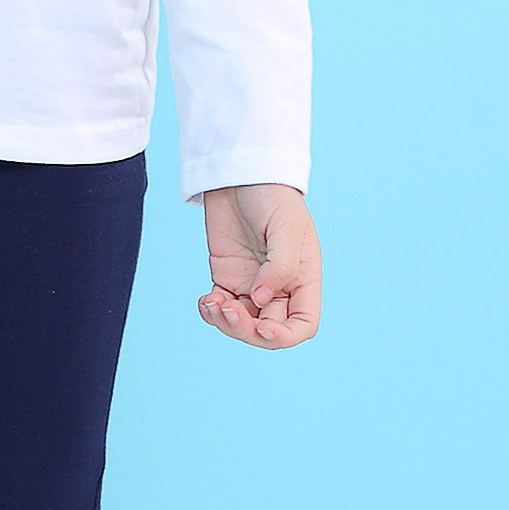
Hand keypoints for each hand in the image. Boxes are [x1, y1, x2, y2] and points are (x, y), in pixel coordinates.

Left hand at [199, 184, 320, 348]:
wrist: (241, 173)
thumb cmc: (273, 195)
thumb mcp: (286, 227)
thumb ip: (280, 266)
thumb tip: (262, 299)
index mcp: (303, 279)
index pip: (302, 324)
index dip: (285, 336)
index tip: (263, 329)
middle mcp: (280, 287)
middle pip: (269, 329)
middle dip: (248, 330)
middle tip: (228, 311)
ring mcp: (252, 284)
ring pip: (242, 323)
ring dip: (226, 324)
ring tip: (212, 303)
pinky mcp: (227, 277)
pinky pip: (221, 308)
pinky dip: (211, 313)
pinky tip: (205, 301)